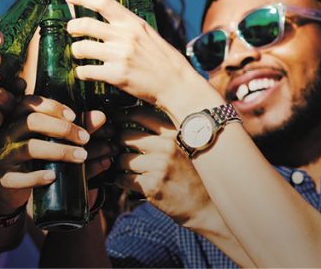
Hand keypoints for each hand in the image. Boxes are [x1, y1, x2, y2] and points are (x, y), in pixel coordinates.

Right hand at [0, 96, 110, 214]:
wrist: (12, 188)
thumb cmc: (36, 158)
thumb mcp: (54, 142)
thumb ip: (75, 129)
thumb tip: (101, 117)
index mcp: (17, 119)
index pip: (30, 103)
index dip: (52, 106)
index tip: (74, 116)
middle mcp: (8, 134)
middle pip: (32, 122)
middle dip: (62, 128)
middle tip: (86, 138)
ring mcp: (4, 156)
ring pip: (29, 148)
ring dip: (59, 151)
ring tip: (81, 156)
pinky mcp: (4, 179)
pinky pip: (19, 177)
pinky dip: (37, 177)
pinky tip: (53, 177)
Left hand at [64, 0, 219, 121]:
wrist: (176, 84)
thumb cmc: (162, 59)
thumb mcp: (147, 33)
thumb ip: (127, 25)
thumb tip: (106, 17)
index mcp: (132, 22)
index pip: (102, 2)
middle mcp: (125, 36)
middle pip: (84, 24)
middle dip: (71, 27)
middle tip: (70, 30)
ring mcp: (119, 56)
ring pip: (81, 48)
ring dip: (75, 51)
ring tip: (78, 54)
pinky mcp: (116, 75)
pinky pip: (86, 71)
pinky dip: (81, 72)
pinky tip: (84, 73)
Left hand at [115, 106, 209, 225]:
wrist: (204, 206)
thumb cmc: (190, 175)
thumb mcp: (184, 146)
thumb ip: (162, 133)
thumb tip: (128, 120)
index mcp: (175, 132)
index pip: (140, 114)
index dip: (122, 116)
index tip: (116, 122)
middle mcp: (168, 146)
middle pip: (126, 136)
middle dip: (118, 143)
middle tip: (117, 149)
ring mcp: (160, 166)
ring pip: (122, 159)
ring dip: (120, 165)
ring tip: (128, 169)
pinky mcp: (152, 185)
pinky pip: (124, 178)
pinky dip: (122, 181)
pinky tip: (128, 181)